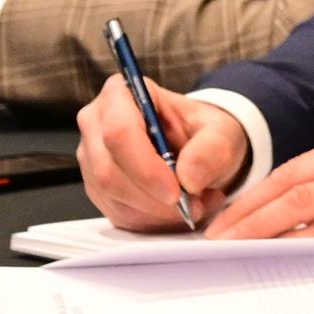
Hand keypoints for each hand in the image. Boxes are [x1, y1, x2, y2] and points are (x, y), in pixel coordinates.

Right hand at [75, 73, 251, 229]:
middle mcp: (96, 123)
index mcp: (122, 93)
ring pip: (112, 197)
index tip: (176, 192)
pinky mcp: (97, 187)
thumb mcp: (221, 132)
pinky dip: (151, 220)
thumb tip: (189, 177)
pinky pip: (116, 213)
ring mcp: (92, 157)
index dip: (145, 167)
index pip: (119, 132)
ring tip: (194, 205)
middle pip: (108, 171)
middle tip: (193, 205)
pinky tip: (176, 211)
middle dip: (152, 197)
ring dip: (156, 211)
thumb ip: (211, 149)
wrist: (199, 150)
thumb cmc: (204, 133)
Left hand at [217, 122, 313, 237]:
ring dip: (260, 229)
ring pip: (301, 204)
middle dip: (246, 212)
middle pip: (290, 182)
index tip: (229, 217)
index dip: (256, 194)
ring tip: (233, 247)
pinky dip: (296, 244)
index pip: (296, 167)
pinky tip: (275, 256)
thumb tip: (291, 218)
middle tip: (216, 236)